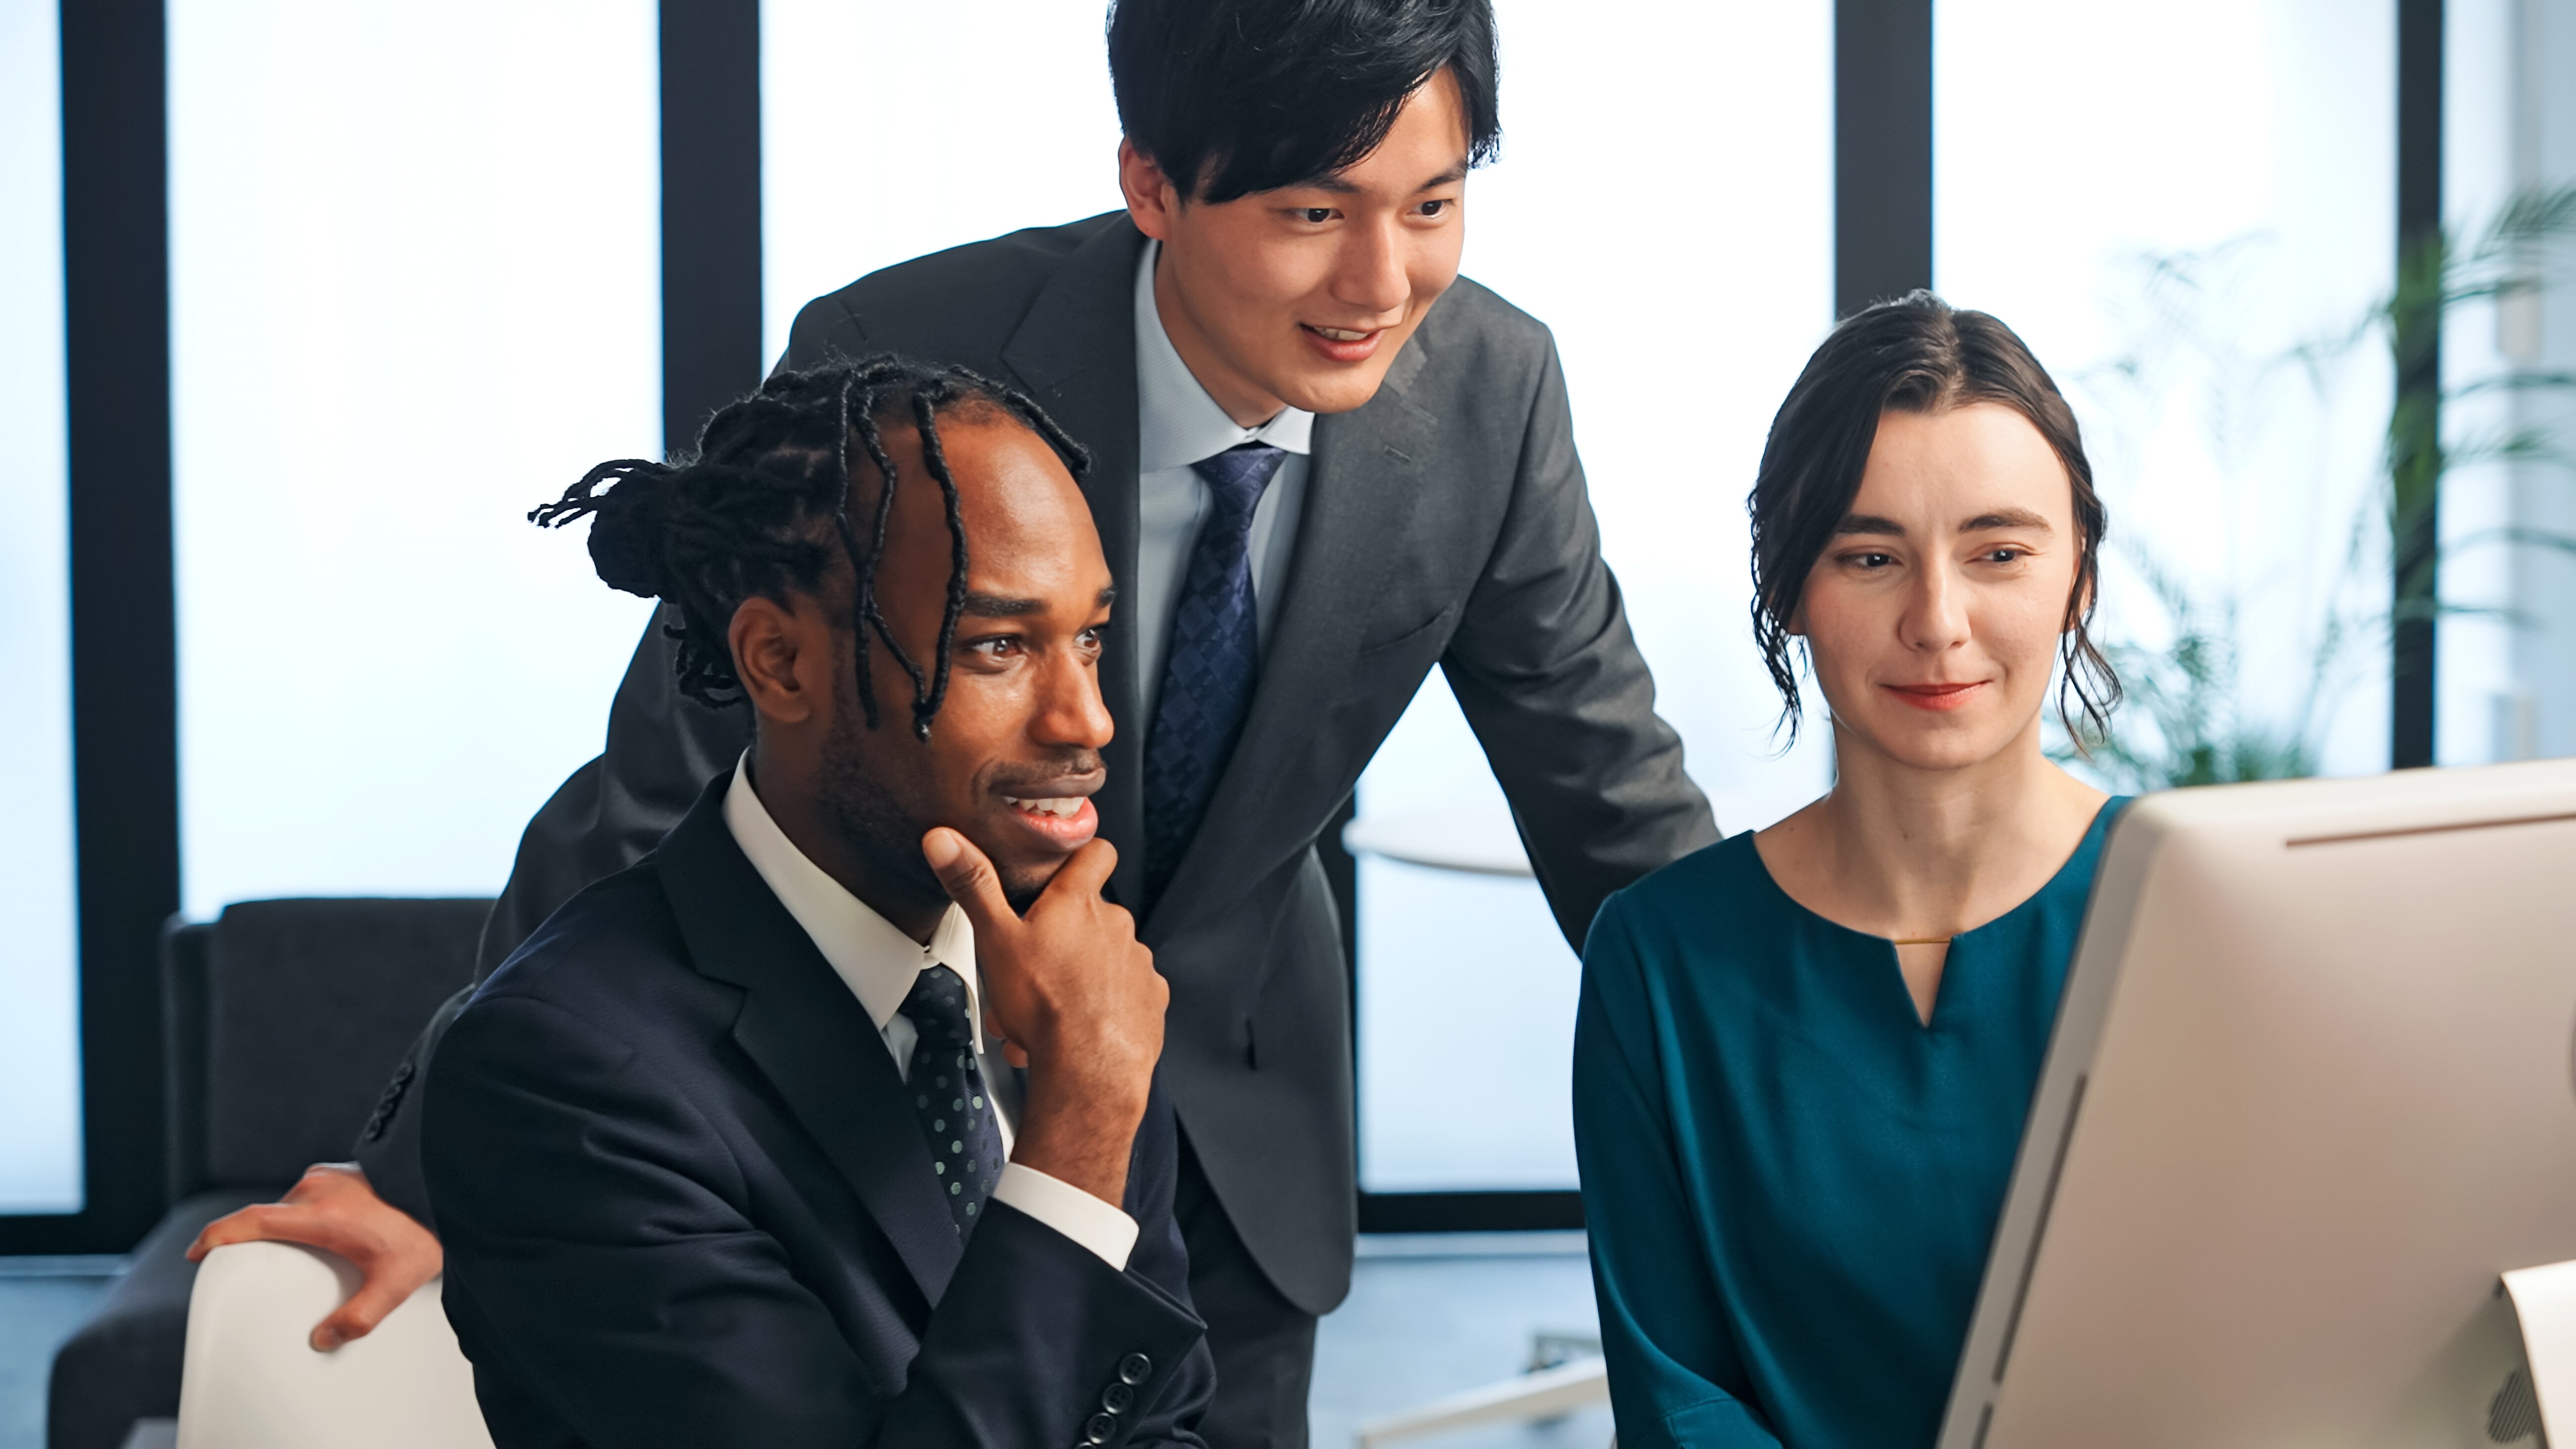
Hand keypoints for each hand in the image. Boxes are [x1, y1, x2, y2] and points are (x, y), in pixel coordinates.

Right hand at [187, 1163, 442, 1350]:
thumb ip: (359, 1317)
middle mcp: (318, 1187)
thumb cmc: (425, 1229)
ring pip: (289, 1207)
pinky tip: (328, 1234)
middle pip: (270, 1219)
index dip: (218, 1236)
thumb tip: (323, 1339)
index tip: (199, 1252)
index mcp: (321, 1213)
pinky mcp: (340, 1170)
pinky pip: (308, 1196)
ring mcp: (329, 1174)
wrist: (451, 1184)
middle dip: (262, 1245)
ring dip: (289, 1229)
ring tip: (309, 1256)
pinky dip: (305, 1215)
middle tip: (264, 1271)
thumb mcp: (395, 1283)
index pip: (252, 1220)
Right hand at [923, 829, 1165, 1204]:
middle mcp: (1117, 925)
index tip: (1067, 868)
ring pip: (1102, 961)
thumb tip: (944, 839)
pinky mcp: (1151, 998)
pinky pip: (1125, 994)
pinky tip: (1077, 1027)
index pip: (1096, 852)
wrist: (1090, 1070)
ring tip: (1044, 1012)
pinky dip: (1103, 1007)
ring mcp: (1138, 962)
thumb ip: (972, 885)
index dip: (1082, 856)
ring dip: (1076, 980)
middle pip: (1089, 917)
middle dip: (1059, 942)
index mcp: (1079, 903)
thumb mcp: (995, 939)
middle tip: (1028, 973)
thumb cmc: (1045, 1005)